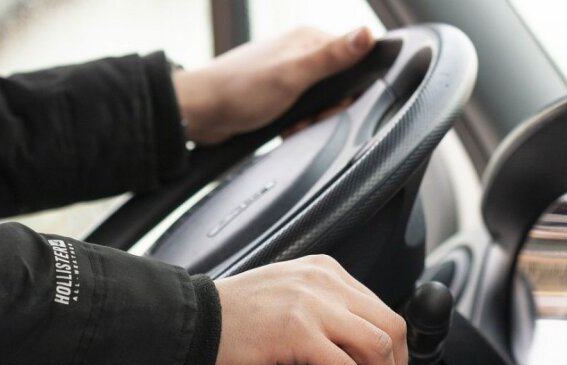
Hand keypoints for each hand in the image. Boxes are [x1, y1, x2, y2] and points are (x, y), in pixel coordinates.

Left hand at [172, 26, 374, 144]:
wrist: (200, 113)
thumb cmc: (239, 90)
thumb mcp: (294, 74)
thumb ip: (332, 56)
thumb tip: (367, 34)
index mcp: (308, 41)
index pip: (353, 58)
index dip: (351, 87)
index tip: (337, 102)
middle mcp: (299, 55)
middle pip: (338, 86)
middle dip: (328, 109)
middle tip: (310, 117)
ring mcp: (287, 76)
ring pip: (320, 104)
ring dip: (311, 120)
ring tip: (293, 124)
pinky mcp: (277, 97)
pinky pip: (301, 114)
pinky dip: (297, 125)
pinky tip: (285, 128)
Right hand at [212, 255, 407, 364]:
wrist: (191, 324)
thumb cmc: (232, 319)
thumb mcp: (288, 298)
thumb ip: (322, 311)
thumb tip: (355, 352)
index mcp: (324, 270)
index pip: (380, 308)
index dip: (396, 351)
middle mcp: (323, 281)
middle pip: (389, 326)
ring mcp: (312, 303)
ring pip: (377, 347)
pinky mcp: (298, 332)